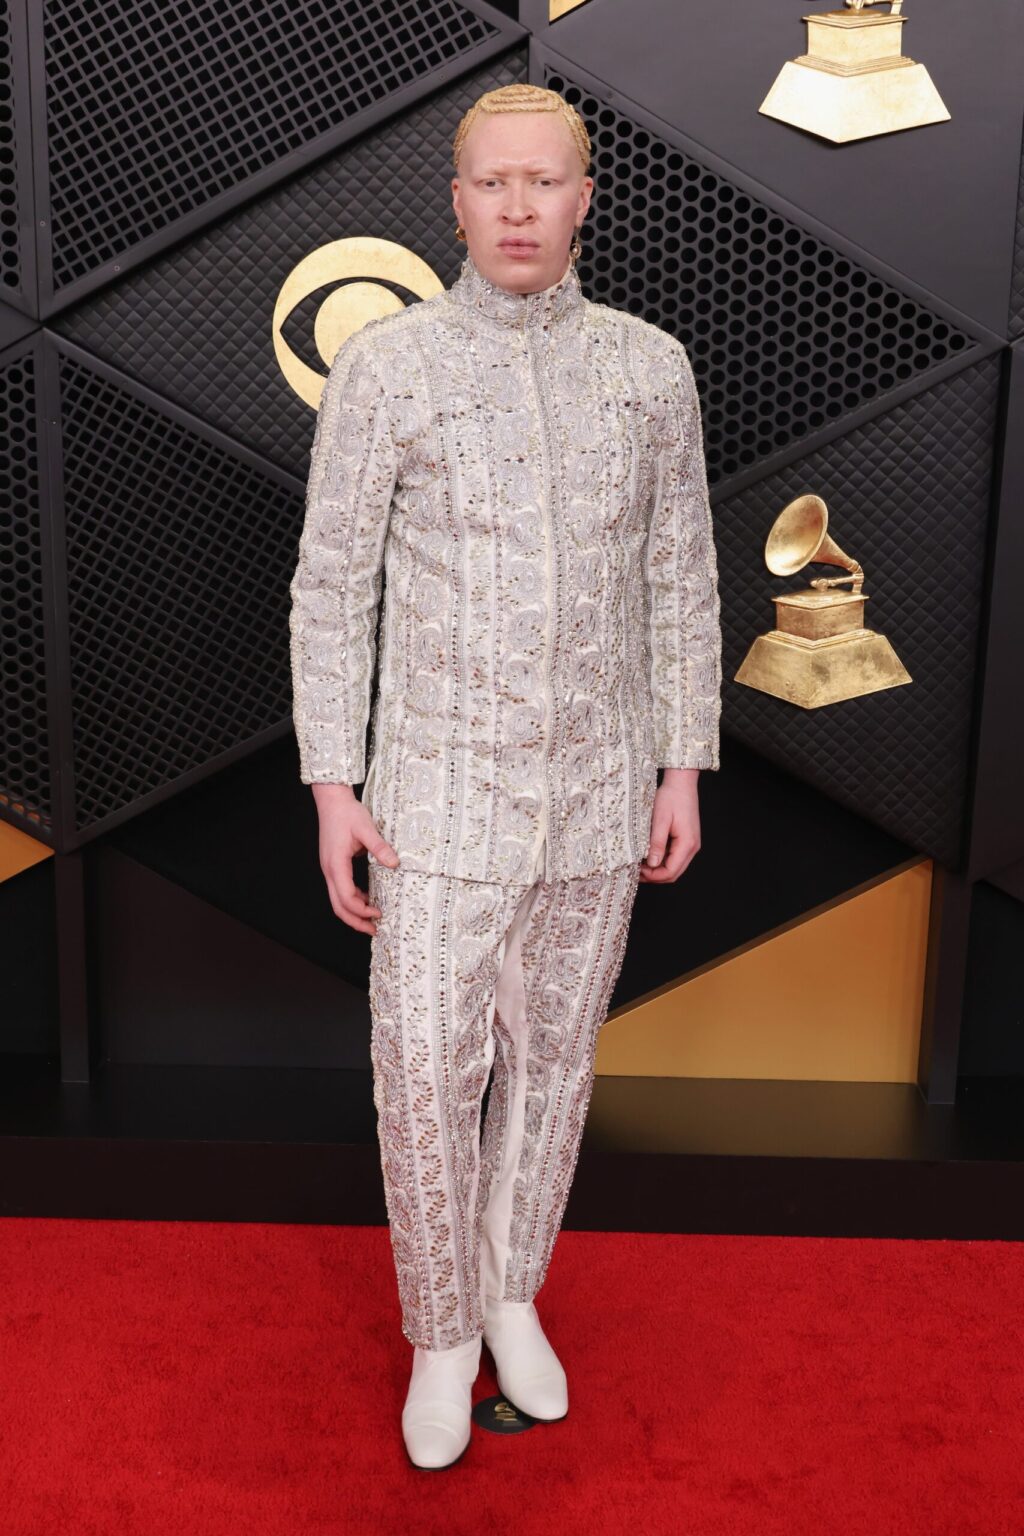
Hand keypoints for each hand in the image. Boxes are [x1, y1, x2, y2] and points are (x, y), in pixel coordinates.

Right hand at [311, 782, 399, 934]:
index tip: (378, 913)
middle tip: (374, 930)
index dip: (361, 910)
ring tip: (372, 920)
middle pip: (338, 906)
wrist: (331, 801)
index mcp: (336, 864)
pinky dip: (353, 899)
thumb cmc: (346, 813)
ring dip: (353, 913)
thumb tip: (394, 864)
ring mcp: (330, 869)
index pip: (346, 897)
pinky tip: (367, 900)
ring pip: (337, 900)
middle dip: (355, 921)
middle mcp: (329, 870)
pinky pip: (341, 889)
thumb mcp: (366, 828)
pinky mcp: (334, 865)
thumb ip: (379, 847)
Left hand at [639, 767, 701, 883]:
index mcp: (687, 844)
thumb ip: (657, 843)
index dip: (653, 876)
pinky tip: (648, 856)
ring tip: (640, 865)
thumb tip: (652, 864)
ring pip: (674, 867)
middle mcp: (692, 847)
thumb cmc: (671, 797)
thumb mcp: (660, 820)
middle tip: (636, 872)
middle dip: (654, 876)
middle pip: (673, 873)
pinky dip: (661, 861)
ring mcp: (690, 844)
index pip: (671, 872)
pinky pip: (674, 857)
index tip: (637, 871)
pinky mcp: (686, 840)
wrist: (681, 783)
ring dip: (657, 870)